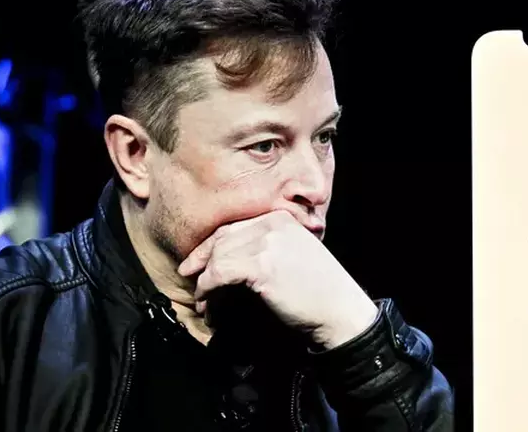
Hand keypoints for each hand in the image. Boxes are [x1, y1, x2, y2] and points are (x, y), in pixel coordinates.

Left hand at [177, 210, 378, 348]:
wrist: (339, 310)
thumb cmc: (318, 290)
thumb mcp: (293, 255)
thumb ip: (266, 247)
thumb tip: (226, 259)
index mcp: (280, 218)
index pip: (233, 226)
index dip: (210, 244)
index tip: (195, 260)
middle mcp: (272, 224)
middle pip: (222, 238)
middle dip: (200, 258)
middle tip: (187, 276)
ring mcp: (267, 243)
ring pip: (218, 257)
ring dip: (204, 281)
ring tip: (203, 301)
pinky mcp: (261, 265)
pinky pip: (220, 274)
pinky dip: (208, 290)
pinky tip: (209, 303)